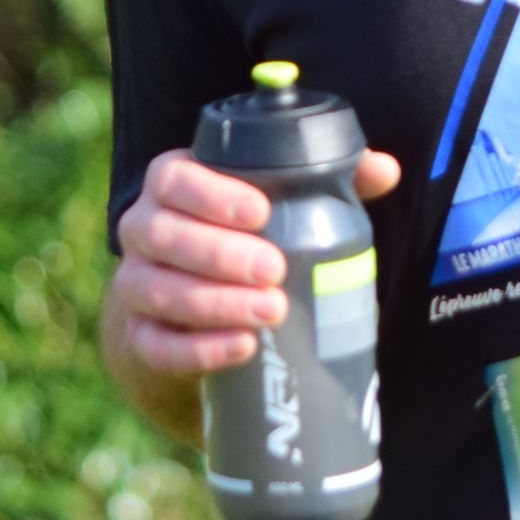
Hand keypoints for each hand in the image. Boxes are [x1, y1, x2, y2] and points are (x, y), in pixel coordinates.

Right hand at [106, 144, 401, 377]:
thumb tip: (384, 169)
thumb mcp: (282, 204)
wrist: (198, 307)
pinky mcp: (140, 337)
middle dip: (219, 253)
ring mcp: (135, 284)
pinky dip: (198, 350)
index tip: (260, 211)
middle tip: (275, 269)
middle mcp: (143, 229)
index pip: (173, 178)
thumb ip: (329, 182)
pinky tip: (242, 347)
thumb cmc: (247, 238)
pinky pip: (157, 345)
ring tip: (270, 311)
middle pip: (162, 234)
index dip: (210, 193)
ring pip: (157, 289)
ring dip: (214, 302)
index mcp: (172, 185)